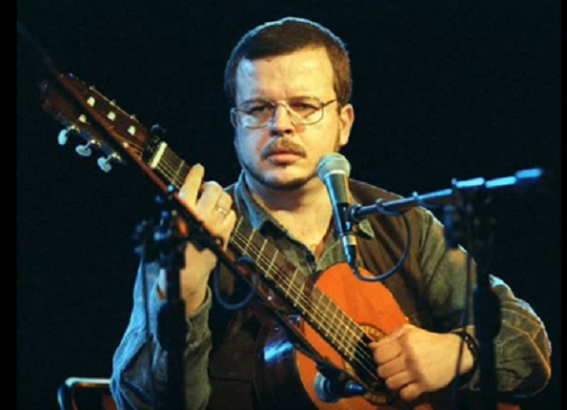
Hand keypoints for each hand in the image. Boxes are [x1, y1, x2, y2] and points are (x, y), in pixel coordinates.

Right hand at [158, 163, 236, 314]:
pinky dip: (226, 212)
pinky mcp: (225, 234)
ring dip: (220, 198)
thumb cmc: (174, 247)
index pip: (192, 183)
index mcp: (182, 210)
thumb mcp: (170, 223)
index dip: (196, 172)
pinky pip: (231, 214)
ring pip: (225, 199)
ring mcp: (215, 225)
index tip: (198, 168)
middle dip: (210, 186)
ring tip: (213, 202)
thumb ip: (180, 205)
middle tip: (206, 189)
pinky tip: (219, 216)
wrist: (186, 273)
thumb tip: (191, 186)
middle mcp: (200, 216)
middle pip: (213, 188)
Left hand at [369, 324, 473, 401]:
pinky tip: (406, 386)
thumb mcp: (409, 332)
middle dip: (383, 370)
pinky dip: (403, 393)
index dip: (377, 357)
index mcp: (405, 342)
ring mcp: (417, 372)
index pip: (378, 354)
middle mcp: (410, 356)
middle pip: (382, 370)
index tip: (383, 358)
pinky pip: (405, 394)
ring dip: (391, 382)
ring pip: (391, 383)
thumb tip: (370, 346)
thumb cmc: (427, 341)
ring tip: (397, 377)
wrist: (453, 352)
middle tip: (390, 368)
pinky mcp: (425, 384)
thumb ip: (389, 338)